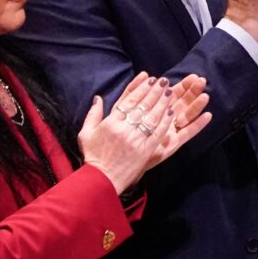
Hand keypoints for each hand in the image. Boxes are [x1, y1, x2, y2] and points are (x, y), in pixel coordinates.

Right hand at [78, 73, 213, 194]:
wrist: (102, 179)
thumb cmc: (93, 156)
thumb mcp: (86, 134)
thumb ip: (93, 114)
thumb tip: (98, 98)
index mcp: (111, 122)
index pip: (129, 100)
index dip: (141, 88)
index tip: (150, 79)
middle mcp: (124, 128)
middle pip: (143, 105)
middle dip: (155, 91)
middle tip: (164, 81)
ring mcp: (136, 139)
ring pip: (152, 116)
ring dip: (163, 102)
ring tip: (170, 92)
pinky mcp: (146, 149)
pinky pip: (158, 132)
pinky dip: (166, 121)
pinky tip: (172, 112)